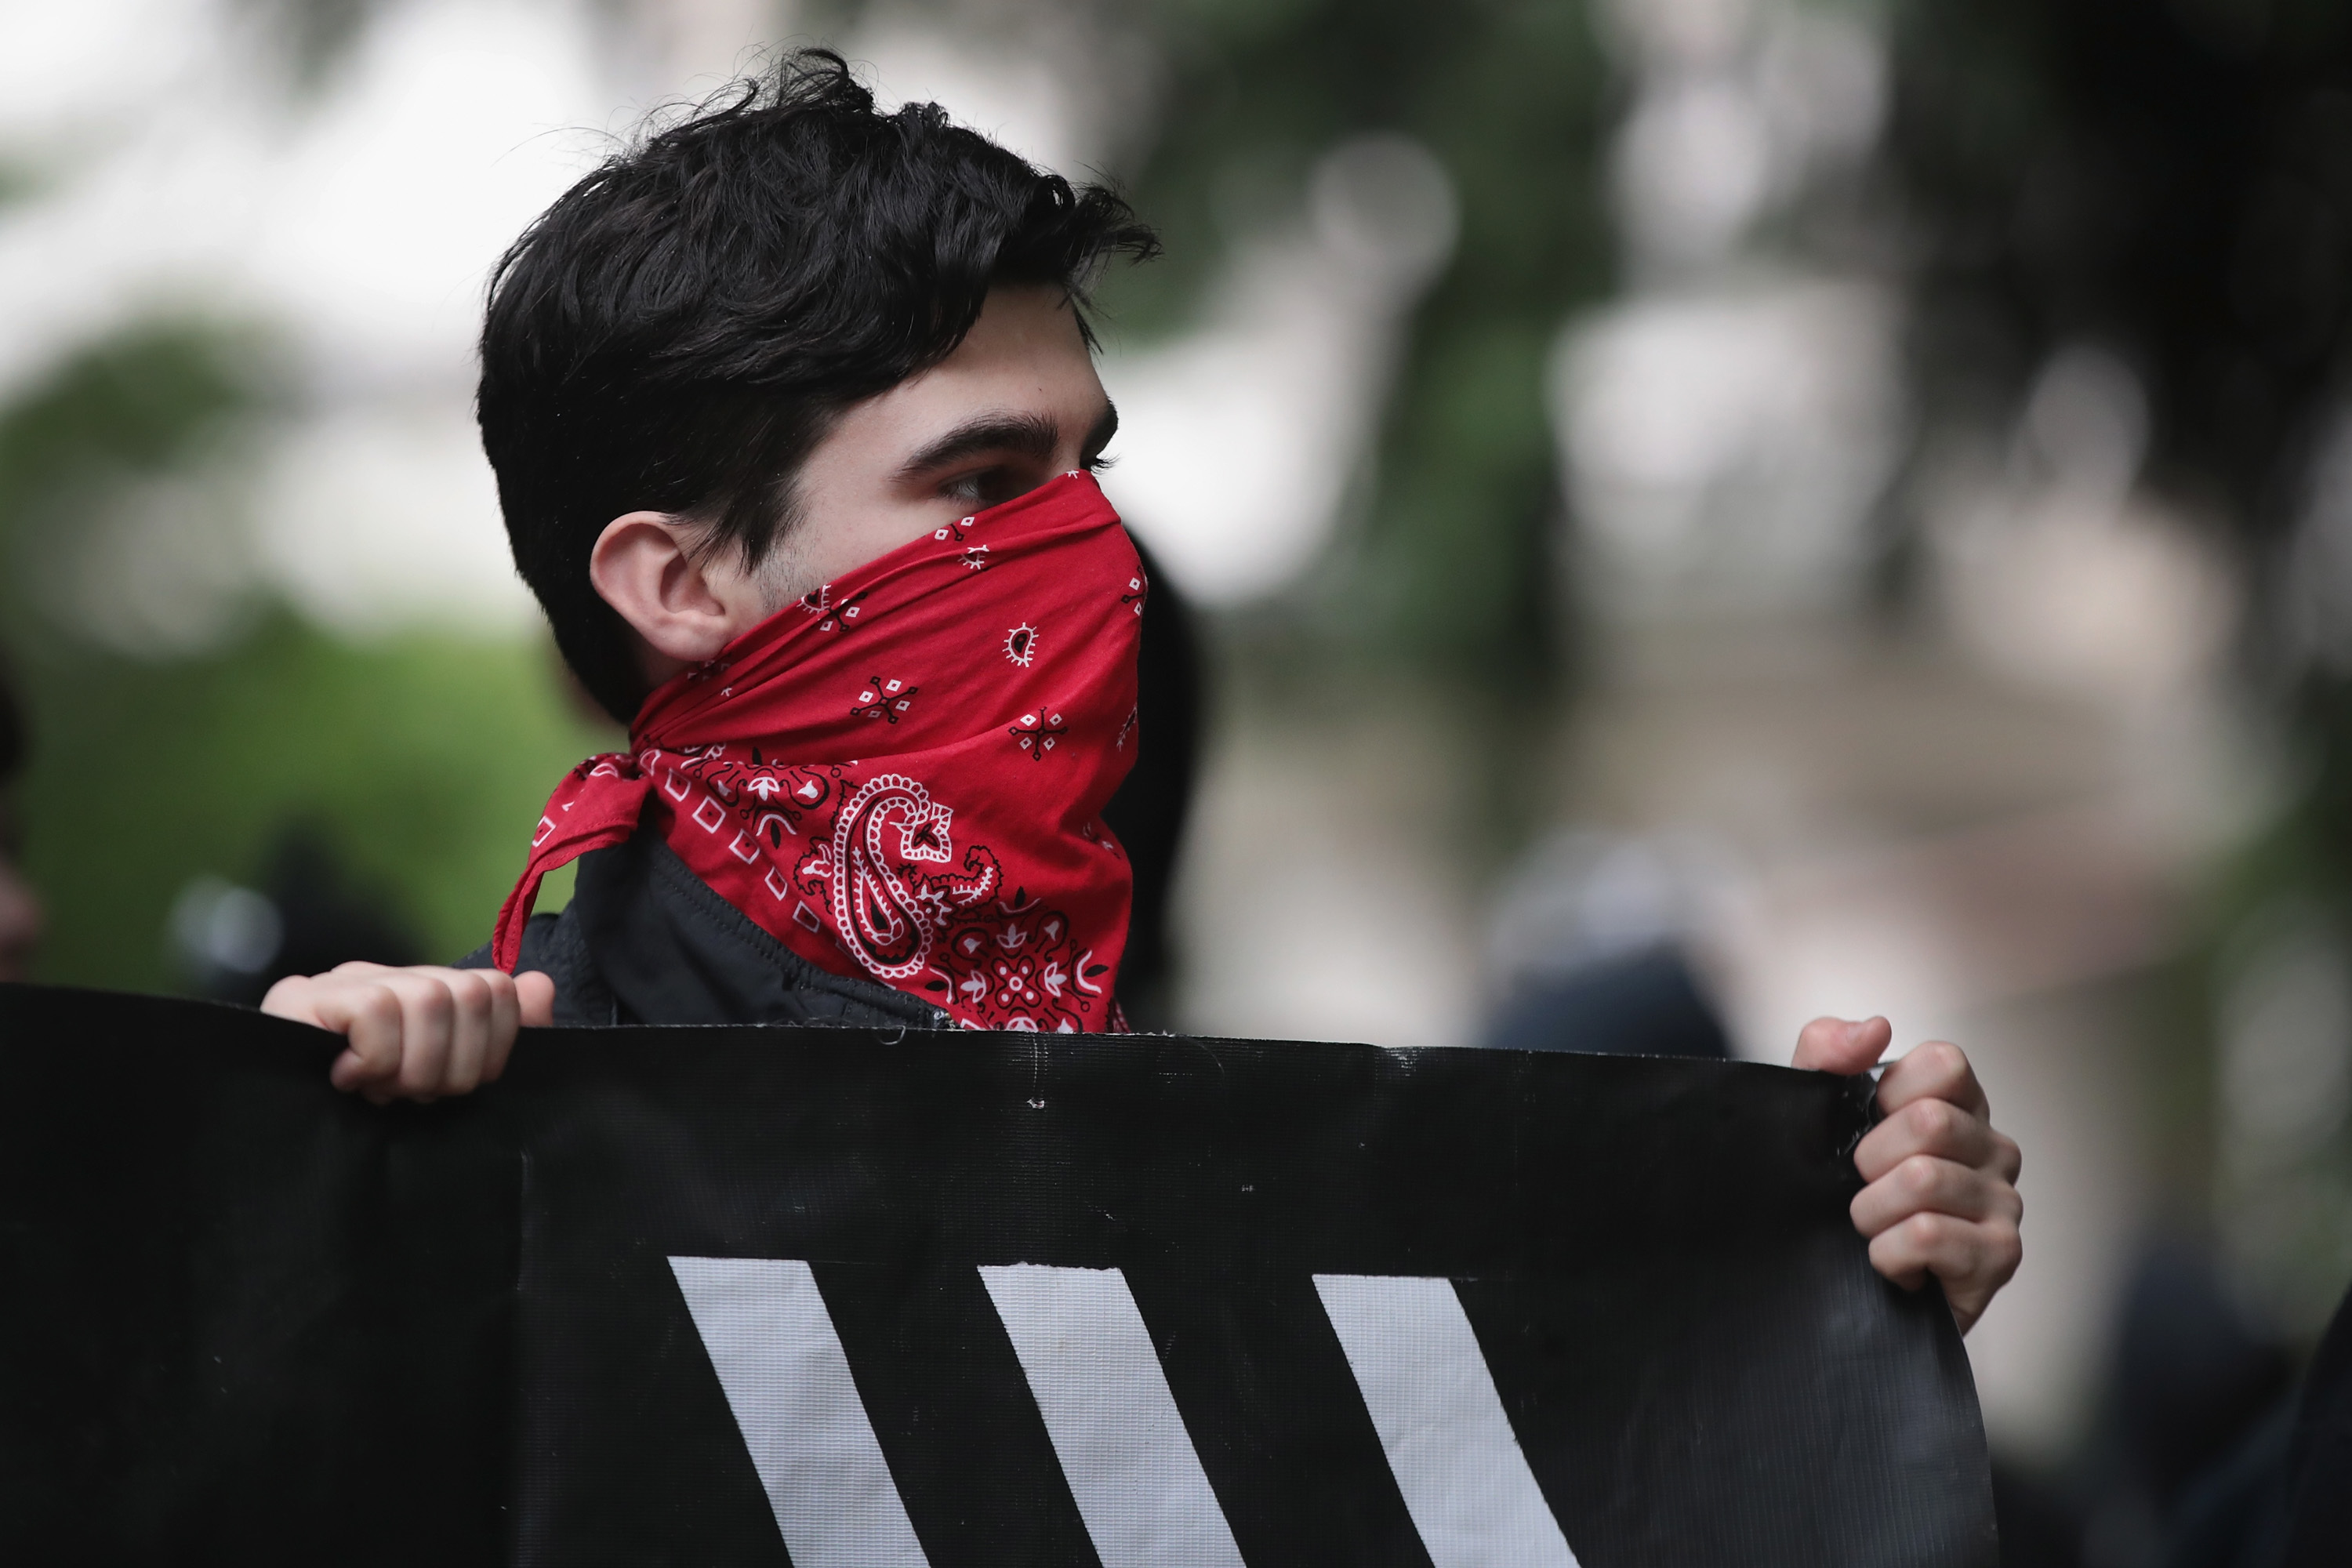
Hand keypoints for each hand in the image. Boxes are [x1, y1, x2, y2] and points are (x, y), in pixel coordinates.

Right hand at [262, 963, 554, 1103]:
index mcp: (428, 991)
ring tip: (381, 1091)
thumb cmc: (367, 1117)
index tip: (454, 1087)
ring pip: (428, 999)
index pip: (498, 990)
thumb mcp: (443, 1082)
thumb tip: (541, 987)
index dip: (491, 1050)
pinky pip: (376, 1011)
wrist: (270, 1139)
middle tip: (413, 1095)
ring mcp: (344, 981)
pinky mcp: (299, 998)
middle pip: (469, 994)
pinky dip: (374, 1058)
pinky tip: (348, 1080)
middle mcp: (390, 976)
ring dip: (412, 1067)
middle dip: (451, 1066)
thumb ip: (499, 1036)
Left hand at [1794, 1016, 2022, 1333]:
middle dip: (1867, 1161)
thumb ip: (1827, 1054)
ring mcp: (2005, 1204)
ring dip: (1870, 1212)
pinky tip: (1889, 1265)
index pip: (1944, 1062)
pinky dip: (1886, 1253)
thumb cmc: (1833, 1196)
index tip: (1865, 1126)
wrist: (1836, 1290)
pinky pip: (1926, 1235)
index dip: (1886, 1093)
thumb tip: (1876, 1027)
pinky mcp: (2000, 1257)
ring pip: (1923, 1180)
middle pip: (1929, 1122)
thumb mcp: (1812, 1116)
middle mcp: (1994, 1149)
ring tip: (1870, 1231)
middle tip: (1859, 1190)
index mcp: (1958, 1106)